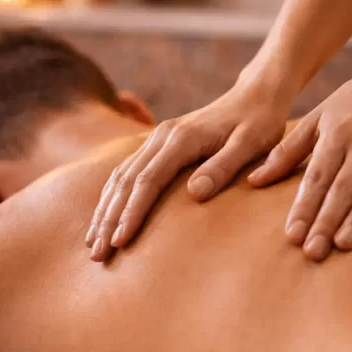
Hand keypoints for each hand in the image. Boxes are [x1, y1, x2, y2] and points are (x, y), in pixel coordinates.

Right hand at [86, 73, 290, 260]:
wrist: (254, 96)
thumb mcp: (251, 144)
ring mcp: (156, 139)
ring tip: (92, 245)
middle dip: (108, 219)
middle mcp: (162, 136)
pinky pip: (125, 172)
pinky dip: (111, 198)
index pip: (147, 181)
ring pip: (119, 177)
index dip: (131, 213)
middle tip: (97, 255)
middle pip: (125, 182)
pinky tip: (103, 219)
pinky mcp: (157, 144)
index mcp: (182, 139)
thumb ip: (223, 167)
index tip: (120, 242)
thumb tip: (195, 194)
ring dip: (104, 211)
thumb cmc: (259, 123)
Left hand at [248, 52, 351, 260]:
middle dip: (326, 221)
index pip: (316, 178)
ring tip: (342, 244)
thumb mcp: (319, 117)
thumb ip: (287, 152)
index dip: (304, 207)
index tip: (292, 235)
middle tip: (313, 252)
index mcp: (336, 135)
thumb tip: (254, 181)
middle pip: (342, 188)